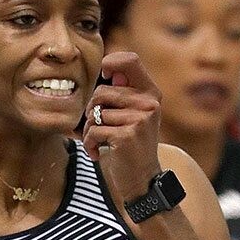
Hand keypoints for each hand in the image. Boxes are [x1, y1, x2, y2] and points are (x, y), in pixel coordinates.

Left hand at [83, 52, 163, 201]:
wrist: (142, 179)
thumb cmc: (130, 144)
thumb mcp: (133, 114)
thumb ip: (123, 93)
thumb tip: (108, 69)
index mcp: (151, 93)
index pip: (130, 60)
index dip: (111, 62)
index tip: (104, 76)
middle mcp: (149, 103)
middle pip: (102, 92)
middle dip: (91, 110)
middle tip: (97, 126)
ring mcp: (140, 119)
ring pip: (95, 114)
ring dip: (90, 131)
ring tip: (100, 142)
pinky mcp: (127, 136)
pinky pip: (93, 131)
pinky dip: (89, 144)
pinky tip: (98, 153)